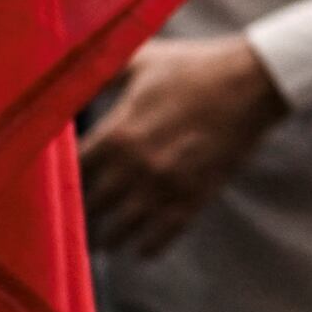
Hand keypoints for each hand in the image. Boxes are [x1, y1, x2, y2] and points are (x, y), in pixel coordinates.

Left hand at [75, 31, 286, 258]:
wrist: (250, 84)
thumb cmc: (194, 68)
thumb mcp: (141, 61)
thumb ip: (100, 73)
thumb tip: (69, 79)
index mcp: (118, 132)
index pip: (73, 170)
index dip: (64, 179)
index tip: (61, 186)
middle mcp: (135, 166)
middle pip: (92, 206)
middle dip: (82, 214)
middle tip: (76, 221)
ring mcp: (165, 187)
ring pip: (121, 230)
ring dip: (108, 239)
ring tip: (101, 243)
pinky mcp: (194, 198)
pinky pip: (162, 237)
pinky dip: (147, 248)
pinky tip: (140, 250)